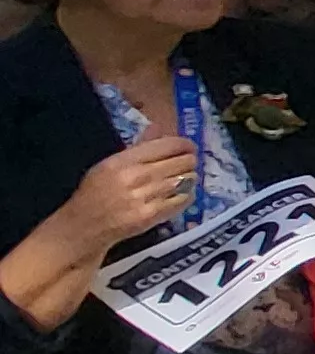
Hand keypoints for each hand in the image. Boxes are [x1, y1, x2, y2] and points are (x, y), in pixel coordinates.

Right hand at [62, 137, 199, 245]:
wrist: (85, 225)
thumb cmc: (95, 191)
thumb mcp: (109, 164)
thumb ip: (137, 147)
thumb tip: (158, 128)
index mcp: (124, 161)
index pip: (167, 145)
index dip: (185, 144)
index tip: (188, 147)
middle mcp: (137, 177)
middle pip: (183, 161)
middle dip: (189, 160)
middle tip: (188, 162)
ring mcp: (147, 198)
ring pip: (187, 180)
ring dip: (189, 177)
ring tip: (183, 178)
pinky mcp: (153, 216)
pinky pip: (183, 200)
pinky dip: (187, 194)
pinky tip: (182, 192)